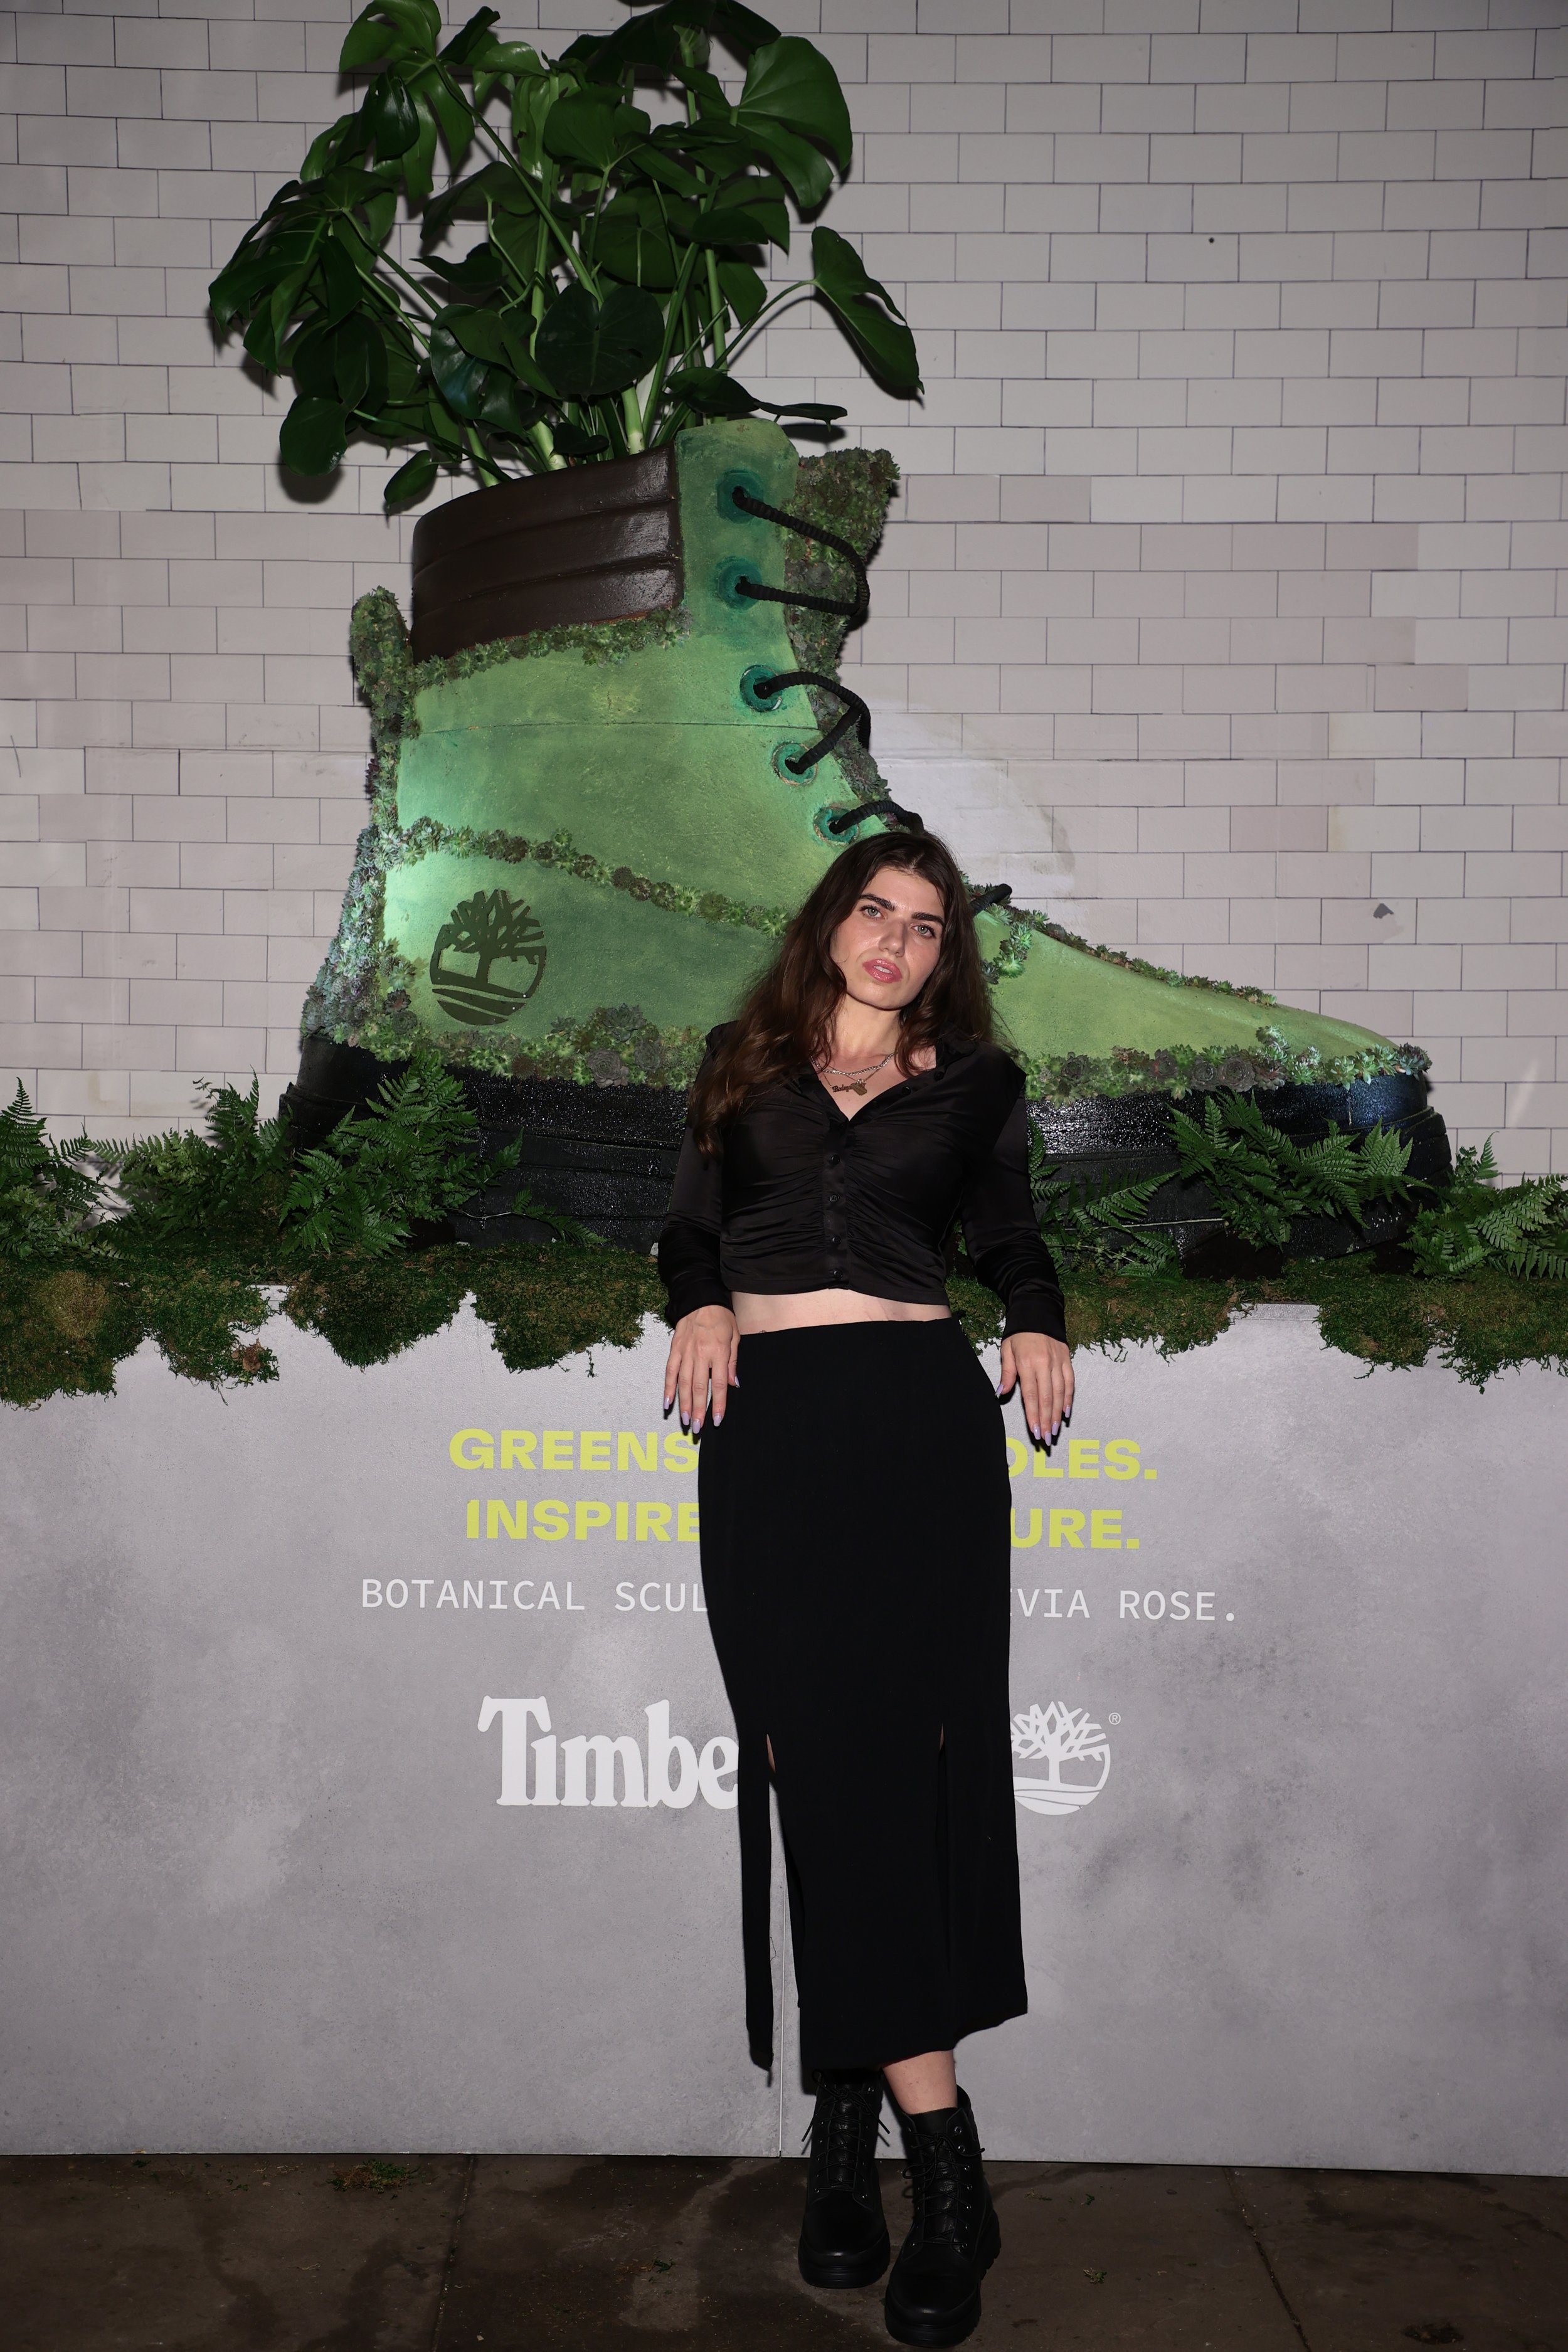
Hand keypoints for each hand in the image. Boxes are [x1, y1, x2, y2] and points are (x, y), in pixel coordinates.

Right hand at [664, 1305, 738, 1433]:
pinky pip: (670, 1371)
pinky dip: (669, 1388)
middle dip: (698, 1410)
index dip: (718, 1404)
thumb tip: (734, 1384)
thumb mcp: (735, 1337)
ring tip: (685, 1420)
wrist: (700, 1299)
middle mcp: (701, 1353)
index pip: (718, 1384)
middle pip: (698, 1387)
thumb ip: (732, 1361)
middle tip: (698, 1427)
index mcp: (718, 1351)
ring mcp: (685, 1352)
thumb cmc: (721, 1317)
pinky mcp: (674, 1349)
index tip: (717, 1419)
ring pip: (683, 1383)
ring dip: (683, 1404)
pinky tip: (668, 1402)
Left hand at [999, 1331, 1073, 1445]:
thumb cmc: (1019, 1334)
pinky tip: (1065, 1412)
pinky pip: (1070, 1382)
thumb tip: (1001, 1392)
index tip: (1035, 1430)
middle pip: (1047, 1398)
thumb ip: (1007, 1373)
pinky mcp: (1067, 1360)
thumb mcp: (1007, 1350)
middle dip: (1046, 1420)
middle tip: (1046, 1438)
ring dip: (1057, 1414)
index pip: (1031, 1395)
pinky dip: (1069, 1398)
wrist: (1038, 1311)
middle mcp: (1045, 1364)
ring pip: (1060, 1393)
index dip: (1033, 1415)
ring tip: (1055, 1430)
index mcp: (1027, 1362)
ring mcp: (1058, 1362)